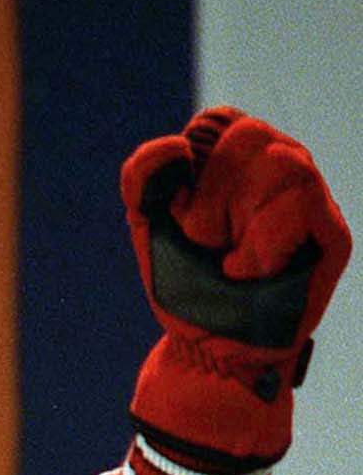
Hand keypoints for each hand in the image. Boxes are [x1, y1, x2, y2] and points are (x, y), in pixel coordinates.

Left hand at [124, 109, 346, 463]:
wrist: (205, 352)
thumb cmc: (183, 289)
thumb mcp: (148, 228)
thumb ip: (143, 178)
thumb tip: (178, 146)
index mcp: (237, 167)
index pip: (221, 123)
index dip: (194, 162)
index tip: (180, 211)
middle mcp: (279, 175)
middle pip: (249, 135)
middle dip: (210, 195)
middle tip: (204, 241)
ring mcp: (311, 201)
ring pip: (284, 162)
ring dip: (237, 218)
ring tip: (227, 259)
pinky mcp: (331, 236)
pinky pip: (300, 204)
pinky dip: (259, 243)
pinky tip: (245, 273)